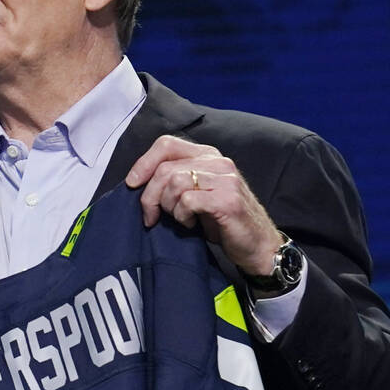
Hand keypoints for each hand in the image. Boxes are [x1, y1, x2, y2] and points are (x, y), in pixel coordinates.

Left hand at [125, 135, 286, 280]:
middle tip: (151, 216)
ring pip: (174, 182)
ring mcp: (225, 179)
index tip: (132, 184)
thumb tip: (138, 182)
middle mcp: (218, 162)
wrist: (257, 245)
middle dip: (149, 195)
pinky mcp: (228, 200)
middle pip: (165, 168)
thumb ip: (174, 181)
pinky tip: (191, 223)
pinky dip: (182, 215)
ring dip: (168, 206)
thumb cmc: (222, 222)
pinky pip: (188, 200)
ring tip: (180, 218)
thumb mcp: (195, 195)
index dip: (143, 163)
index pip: (166, 144)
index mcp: (208, 156)